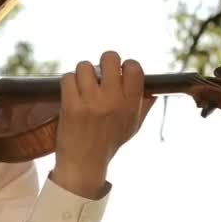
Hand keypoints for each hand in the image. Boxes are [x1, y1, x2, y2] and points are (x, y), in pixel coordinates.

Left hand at [51, 51, 152, 198]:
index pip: (134, 67)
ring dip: (83, 73)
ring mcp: (91, 102)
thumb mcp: (132, 126)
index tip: (119, 73)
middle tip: (99, 74)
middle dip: (104, 62)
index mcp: (131, 104)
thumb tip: (153, 90)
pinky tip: (72, 93)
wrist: (84, 164)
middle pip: (109, 58)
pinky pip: (68, 77)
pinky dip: (68, 82)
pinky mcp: (72, 106)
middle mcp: (113, 100)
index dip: (125, 65)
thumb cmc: (108, 143)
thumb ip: (143, 106)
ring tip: (83, 85)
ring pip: (85, 66)